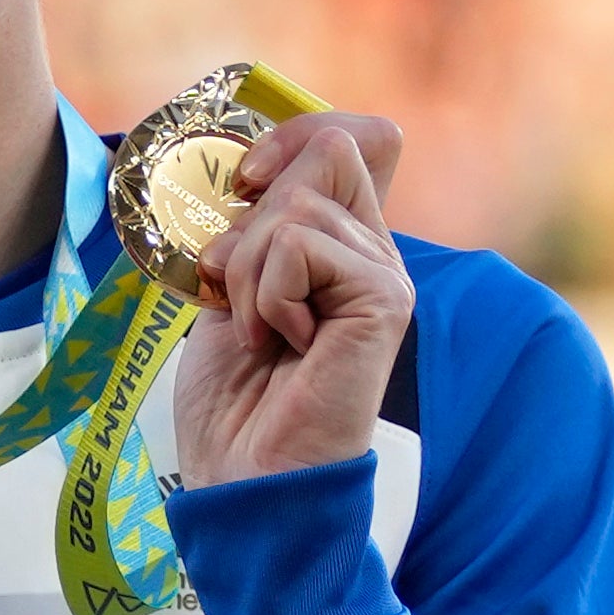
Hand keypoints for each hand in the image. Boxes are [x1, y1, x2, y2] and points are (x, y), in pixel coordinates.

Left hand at [174, 112, 412, 488]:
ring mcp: (384, 274)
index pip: (349, 137)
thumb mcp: (230, 285)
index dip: (290, 137)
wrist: (246, 477)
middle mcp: (372, 251)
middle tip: (236, 286)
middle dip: (253, 211)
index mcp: (340, 242)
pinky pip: (299, 246)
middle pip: (327, 147)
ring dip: (246, 268)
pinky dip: (266, 294)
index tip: (243, 183)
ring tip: (258, 331)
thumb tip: (250, 164)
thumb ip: (252, 225)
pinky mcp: (384, 301)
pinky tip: (283, 345)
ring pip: (296, 204)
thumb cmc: (233, 396)